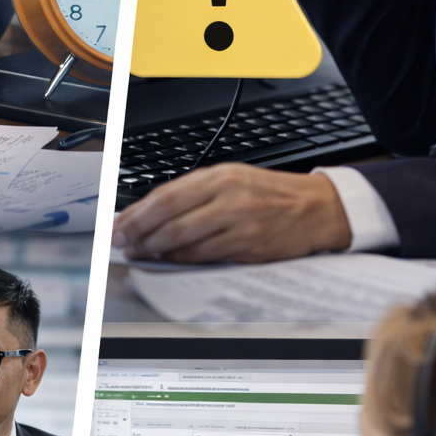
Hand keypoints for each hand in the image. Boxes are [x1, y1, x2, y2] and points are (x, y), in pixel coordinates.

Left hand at [113, 166, 350, 263]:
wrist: (317, 208)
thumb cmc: (273, 195)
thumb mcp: (234, 179)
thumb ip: (196, 193)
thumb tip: (152, 211)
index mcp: (222, 176)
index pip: (167, 195)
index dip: (137, 213)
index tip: (118, 224)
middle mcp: (229, 197)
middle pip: (169, 218)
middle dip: (139, 233)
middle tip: (121, 243)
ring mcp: (240, 223)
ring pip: (184, 240)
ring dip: (156, 250)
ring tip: (141, 252)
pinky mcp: (248, 247)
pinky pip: (205, 257)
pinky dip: (182, 260)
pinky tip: (170, 259)